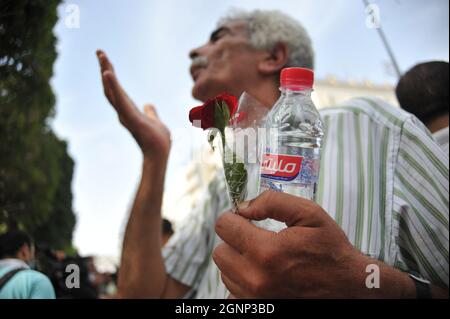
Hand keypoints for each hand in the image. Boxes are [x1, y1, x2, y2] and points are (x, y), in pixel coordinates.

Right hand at [96, 50, 170, 160]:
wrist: (160, 153)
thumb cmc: (157, 140)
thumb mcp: (155, 120)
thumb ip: (150, 112)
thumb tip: (148, 105)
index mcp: (128, 110)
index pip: (117, 89)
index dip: (111, 74)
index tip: (106, 60)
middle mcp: (123, 111)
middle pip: (111, 87)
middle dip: (105, 68)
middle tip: (99, 51)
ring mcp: (125, 114)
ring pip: (112, 91)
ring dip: (107, 72)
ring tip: (102, 57)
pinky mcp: (129, 117)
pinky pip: (119, 99)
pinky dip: (112, 86)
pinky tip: (107, 73)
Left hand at [213, 191, 374, 298]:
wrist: (349, 288)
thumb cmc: (330, 250)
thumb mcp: (309, 214)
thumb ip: (273, 202)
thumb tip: (243, 207)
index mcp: (266, 251)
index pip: (224, 226)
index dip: (235, 218)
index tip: (247, 220)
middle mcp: (255, 279)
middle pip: (220, 251)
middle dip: (235, 241)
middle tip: (256, 239)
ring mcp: (255, 298)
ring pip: (225, 273)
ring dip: (238, 262)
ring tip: (264, 259)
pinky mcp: (259, 309)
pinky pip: (233, 293)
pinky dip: (243, 283)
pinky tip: (262, 276)